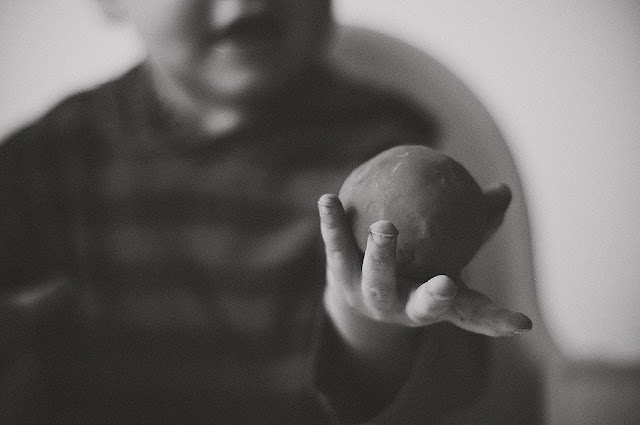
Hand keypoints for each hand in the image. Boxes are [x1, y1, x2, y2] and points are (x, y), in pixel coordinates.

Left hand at [317, 190, 531, 337]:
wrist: (360, 288)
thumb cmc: (416, 267)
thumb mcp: (448, 251)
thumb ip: (474, 225)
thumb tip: (503, 191)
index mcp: (433, 305)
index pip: (471, 315)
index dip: (495, 321)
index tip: (522, 322)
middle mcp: (402, 306)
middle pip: (418, 306)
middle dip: (433, 299)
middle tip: (446, 283)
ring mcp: (368, 294)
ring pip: (375, 279)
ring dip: (381, 254)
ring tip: (385, 226)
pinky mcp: (339, 275)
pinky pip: (336, 247)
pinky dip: (333, 223)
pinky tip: (328, 198)